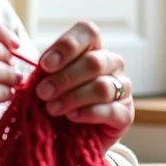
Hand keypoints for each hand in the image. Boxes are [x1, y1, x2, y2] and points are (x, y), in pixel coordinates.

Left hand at [35, 21, 133, 150]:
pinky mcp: (126, 113)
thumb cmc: (60, 97)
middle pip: (93, 62)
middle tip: (42, 92)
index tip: (45, 64)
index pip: (88, 32)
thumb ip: (46, 70)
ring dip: (73, 97)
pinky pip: (111, 110)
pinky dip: (87, 113)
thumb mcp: (49, 79)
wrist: (74, 133)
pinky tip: (71, 117)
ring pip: (102, 87)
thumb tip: (39, 69)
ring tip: (51, 108)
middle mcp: (111, 63)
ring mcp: (123, 88)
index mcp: (92, 47)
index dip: (67, 45)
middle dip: (64, 78)